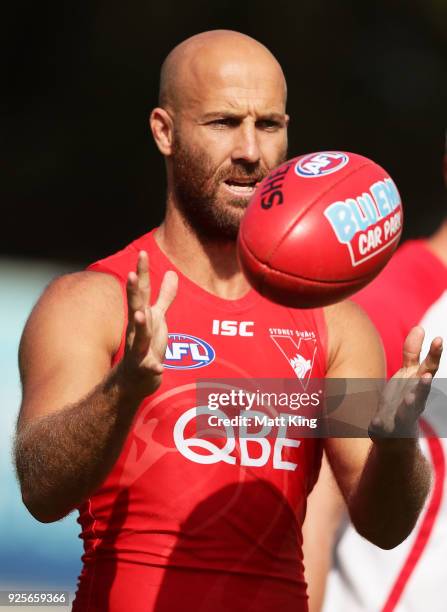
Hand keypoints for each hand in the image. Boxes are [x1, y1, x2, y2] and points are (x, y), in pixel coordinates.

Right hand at [120, 250, 177, 395]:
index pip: (142, 292)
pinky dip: (152, 367)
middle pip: (136, 308)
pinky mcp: (143, 369)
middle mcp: (137, 331)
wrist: (132, 381)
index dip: (142, 273)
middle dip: (134, 291)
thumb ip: (165, 297)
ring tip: (142, 314)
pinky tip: (158, 368)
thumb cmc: (146, 346)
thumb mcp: (158, 319)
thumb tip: (172, 273)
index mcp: (142, 317)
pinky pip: (148, 368)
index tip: (142, 253)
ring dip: (140, 325)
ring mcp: (139, 350)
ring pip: (139, 336)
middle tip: (132, 275)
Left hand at [369, 326, 442, 438]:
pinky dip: (380, 425)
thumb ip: (412, 353)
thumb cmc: (403, 400)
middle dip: (424, 385)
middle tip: (425, 376)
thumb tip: (419, 327)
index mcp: (418, 386)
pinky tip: (377, 422)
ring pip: (408, 413)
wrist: (397, 437)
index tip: (438, 339)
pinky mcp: (386, 430)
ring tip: (409, 398)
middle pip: (422, 393)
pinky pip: (383, 428)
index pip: (429, 368)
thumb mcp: (407, 375)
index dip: (434, 354)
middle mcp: (414, 402)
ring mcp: (402, 418)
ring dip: (409, 405)